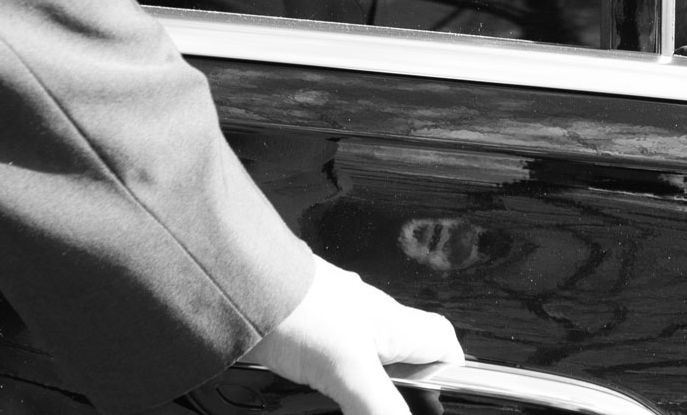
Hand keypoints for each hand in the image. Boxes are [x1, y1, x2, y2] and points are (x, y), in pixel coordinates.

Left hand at [242, 255, 463, 414]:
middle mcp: (369, 318)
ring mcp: (334, 322)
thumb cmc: (296, 306)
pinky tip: (306, 390)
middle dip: (401, 383)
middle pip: (402, 353)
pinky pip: (323, 356)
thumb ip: (380, 403)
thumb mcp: (348, 368)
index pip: (441, 339)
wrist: (237, 283)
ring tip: (345, 404)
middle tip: (391, 406)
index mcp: (393, 322)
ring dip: (358, 383)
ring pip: (361, 356)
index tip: (447, 390)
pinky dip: (321, 377)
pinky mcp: (301, 329)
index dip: (450, 365)